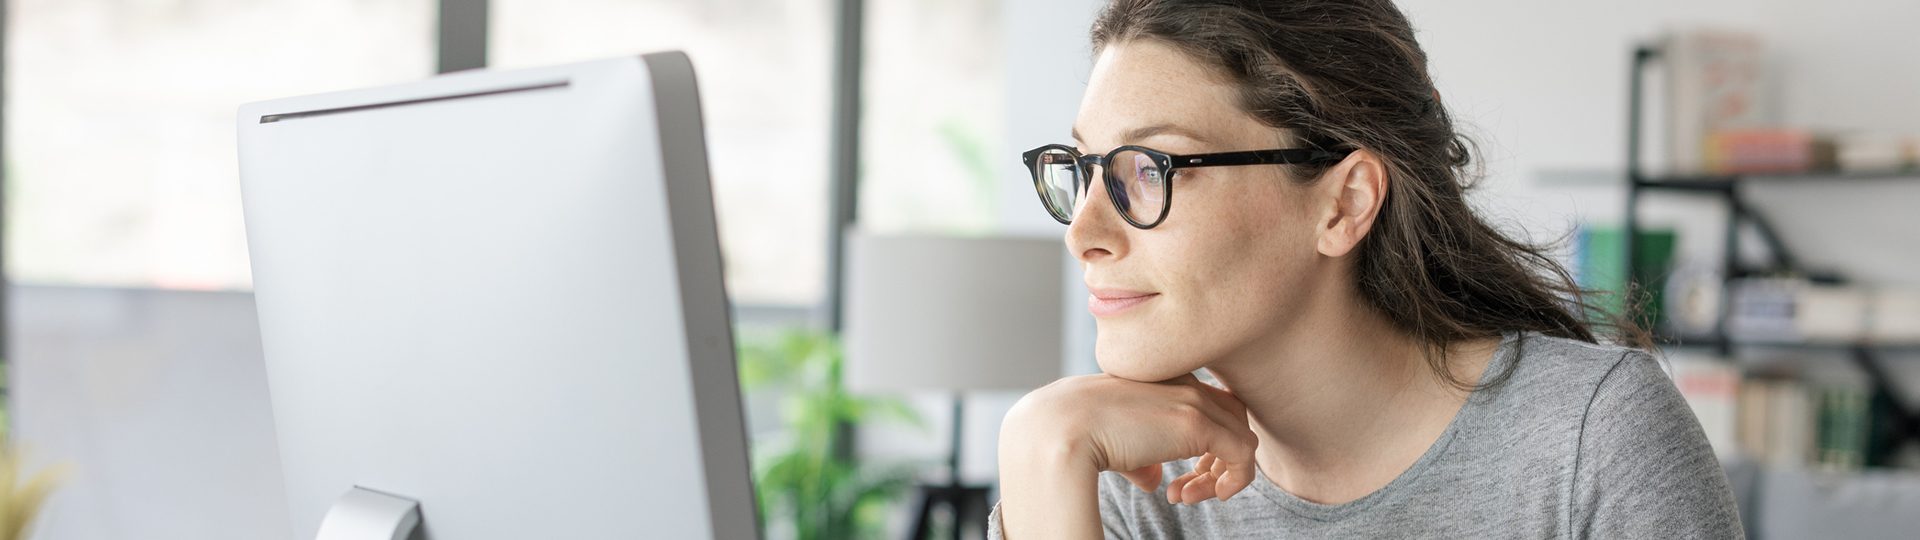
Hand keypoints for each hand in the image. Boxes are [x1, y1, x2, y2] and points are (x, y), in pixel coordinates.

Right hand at [1001, 372, 1258, 503]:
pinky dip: (1231, 481)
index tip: (1180, 477)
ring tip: (1187, 497)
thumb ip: (1141, 457)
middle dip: (1216, 459)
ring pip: (1240, 437)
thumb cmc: (1076, 433)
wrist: (1061, 427)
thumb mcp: (1114, 441)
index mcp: (1163, 378)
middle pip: (1231, 418)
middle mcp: (1183, 382)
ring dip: (1220, 475)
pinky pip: (1243, 455)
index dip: (1204, 444)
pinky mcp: (1198, 425)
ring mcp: (1193, 400)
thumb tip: (1154, 479)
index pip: (1209, 404)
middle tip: (1186, 489)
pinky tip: (1194, 497)